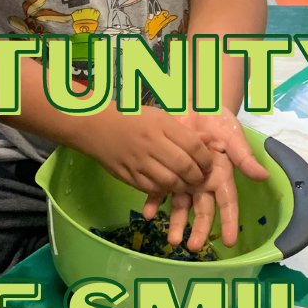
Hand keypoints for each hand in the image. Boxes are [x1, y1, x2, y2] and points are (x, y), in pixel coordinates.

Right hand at [79, 107, 213, 196]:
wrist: (95, 125)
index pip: (192, 145)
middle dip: (197, 176)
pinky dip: (163, 191)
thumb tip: (212, 142)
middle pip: (183, 167)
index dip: (206, 158)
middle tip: (200, 178)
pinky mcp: (127, 175)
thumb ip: (184, 131)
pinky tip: (167, 186)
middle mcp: (150, 143)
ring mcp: (138, 161)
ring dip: (182, 187)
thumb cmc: (132, 118)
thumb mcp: (160, 117)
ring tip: (186, 184)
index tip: (209, 163)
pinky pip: (151, 189)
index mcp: (160, 125)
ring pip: (169, 182)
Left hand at [143, 110, 269, 249]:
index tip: (229, 241)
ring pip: (181, 205)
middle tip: (193, 247)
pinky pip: (159, 189)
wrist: (195, 106)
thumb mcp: (234, 137)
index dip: (228, 222)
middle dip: (198, 229)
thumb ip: (244, 157)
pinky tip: (147, 212)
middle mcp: (203, 183)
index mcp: (221, 177)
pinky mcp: (167, 170)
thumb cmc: (219, 122)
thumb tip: (262, 176)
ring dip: (176, 222)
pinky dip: (153, 200)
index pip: (227, 203)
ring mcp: (184, 179)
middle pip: (202, 210)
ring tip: (172, 240)